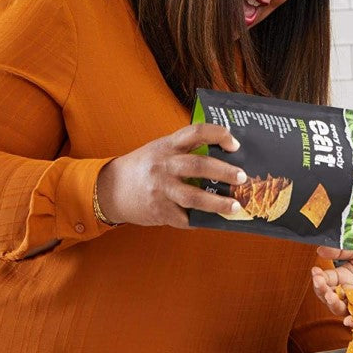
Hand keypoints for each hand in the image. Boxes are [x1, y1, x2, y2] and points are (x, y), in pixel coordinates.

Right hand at [95, 123, 245, 227]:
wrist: (110, 189)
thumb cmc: (144, 167)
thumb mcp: (161, 150)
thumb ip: (186, 150)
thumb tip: (224, 154)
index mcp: (167, 146)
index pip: (195, 132)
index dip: (218, 135)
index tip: (235, 144)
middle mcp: (163, 166)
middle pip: (198, 166)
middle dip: (224, 172)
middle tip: (243, 177)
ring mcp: (160, 190)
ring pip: (193, 197)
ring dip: (218, 203)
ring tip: (235, 206)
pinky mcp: (159, 211)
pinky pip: (184, 218)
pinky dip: (200, 221)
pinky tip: (213, 221)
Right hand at [311, 241, 352, 325]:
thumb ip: (342, 250)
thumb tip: (320, 249)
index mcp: (342, 279)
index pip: (325, 282)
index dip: (318, 279)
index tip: (315, 272)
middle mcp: (349, 295)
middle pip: (330, 299)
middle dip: (323, 292)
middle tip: (321, 284)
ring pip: (343, 311)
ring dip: (335, 306)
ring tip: (332, 297)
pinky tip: (349, 319)